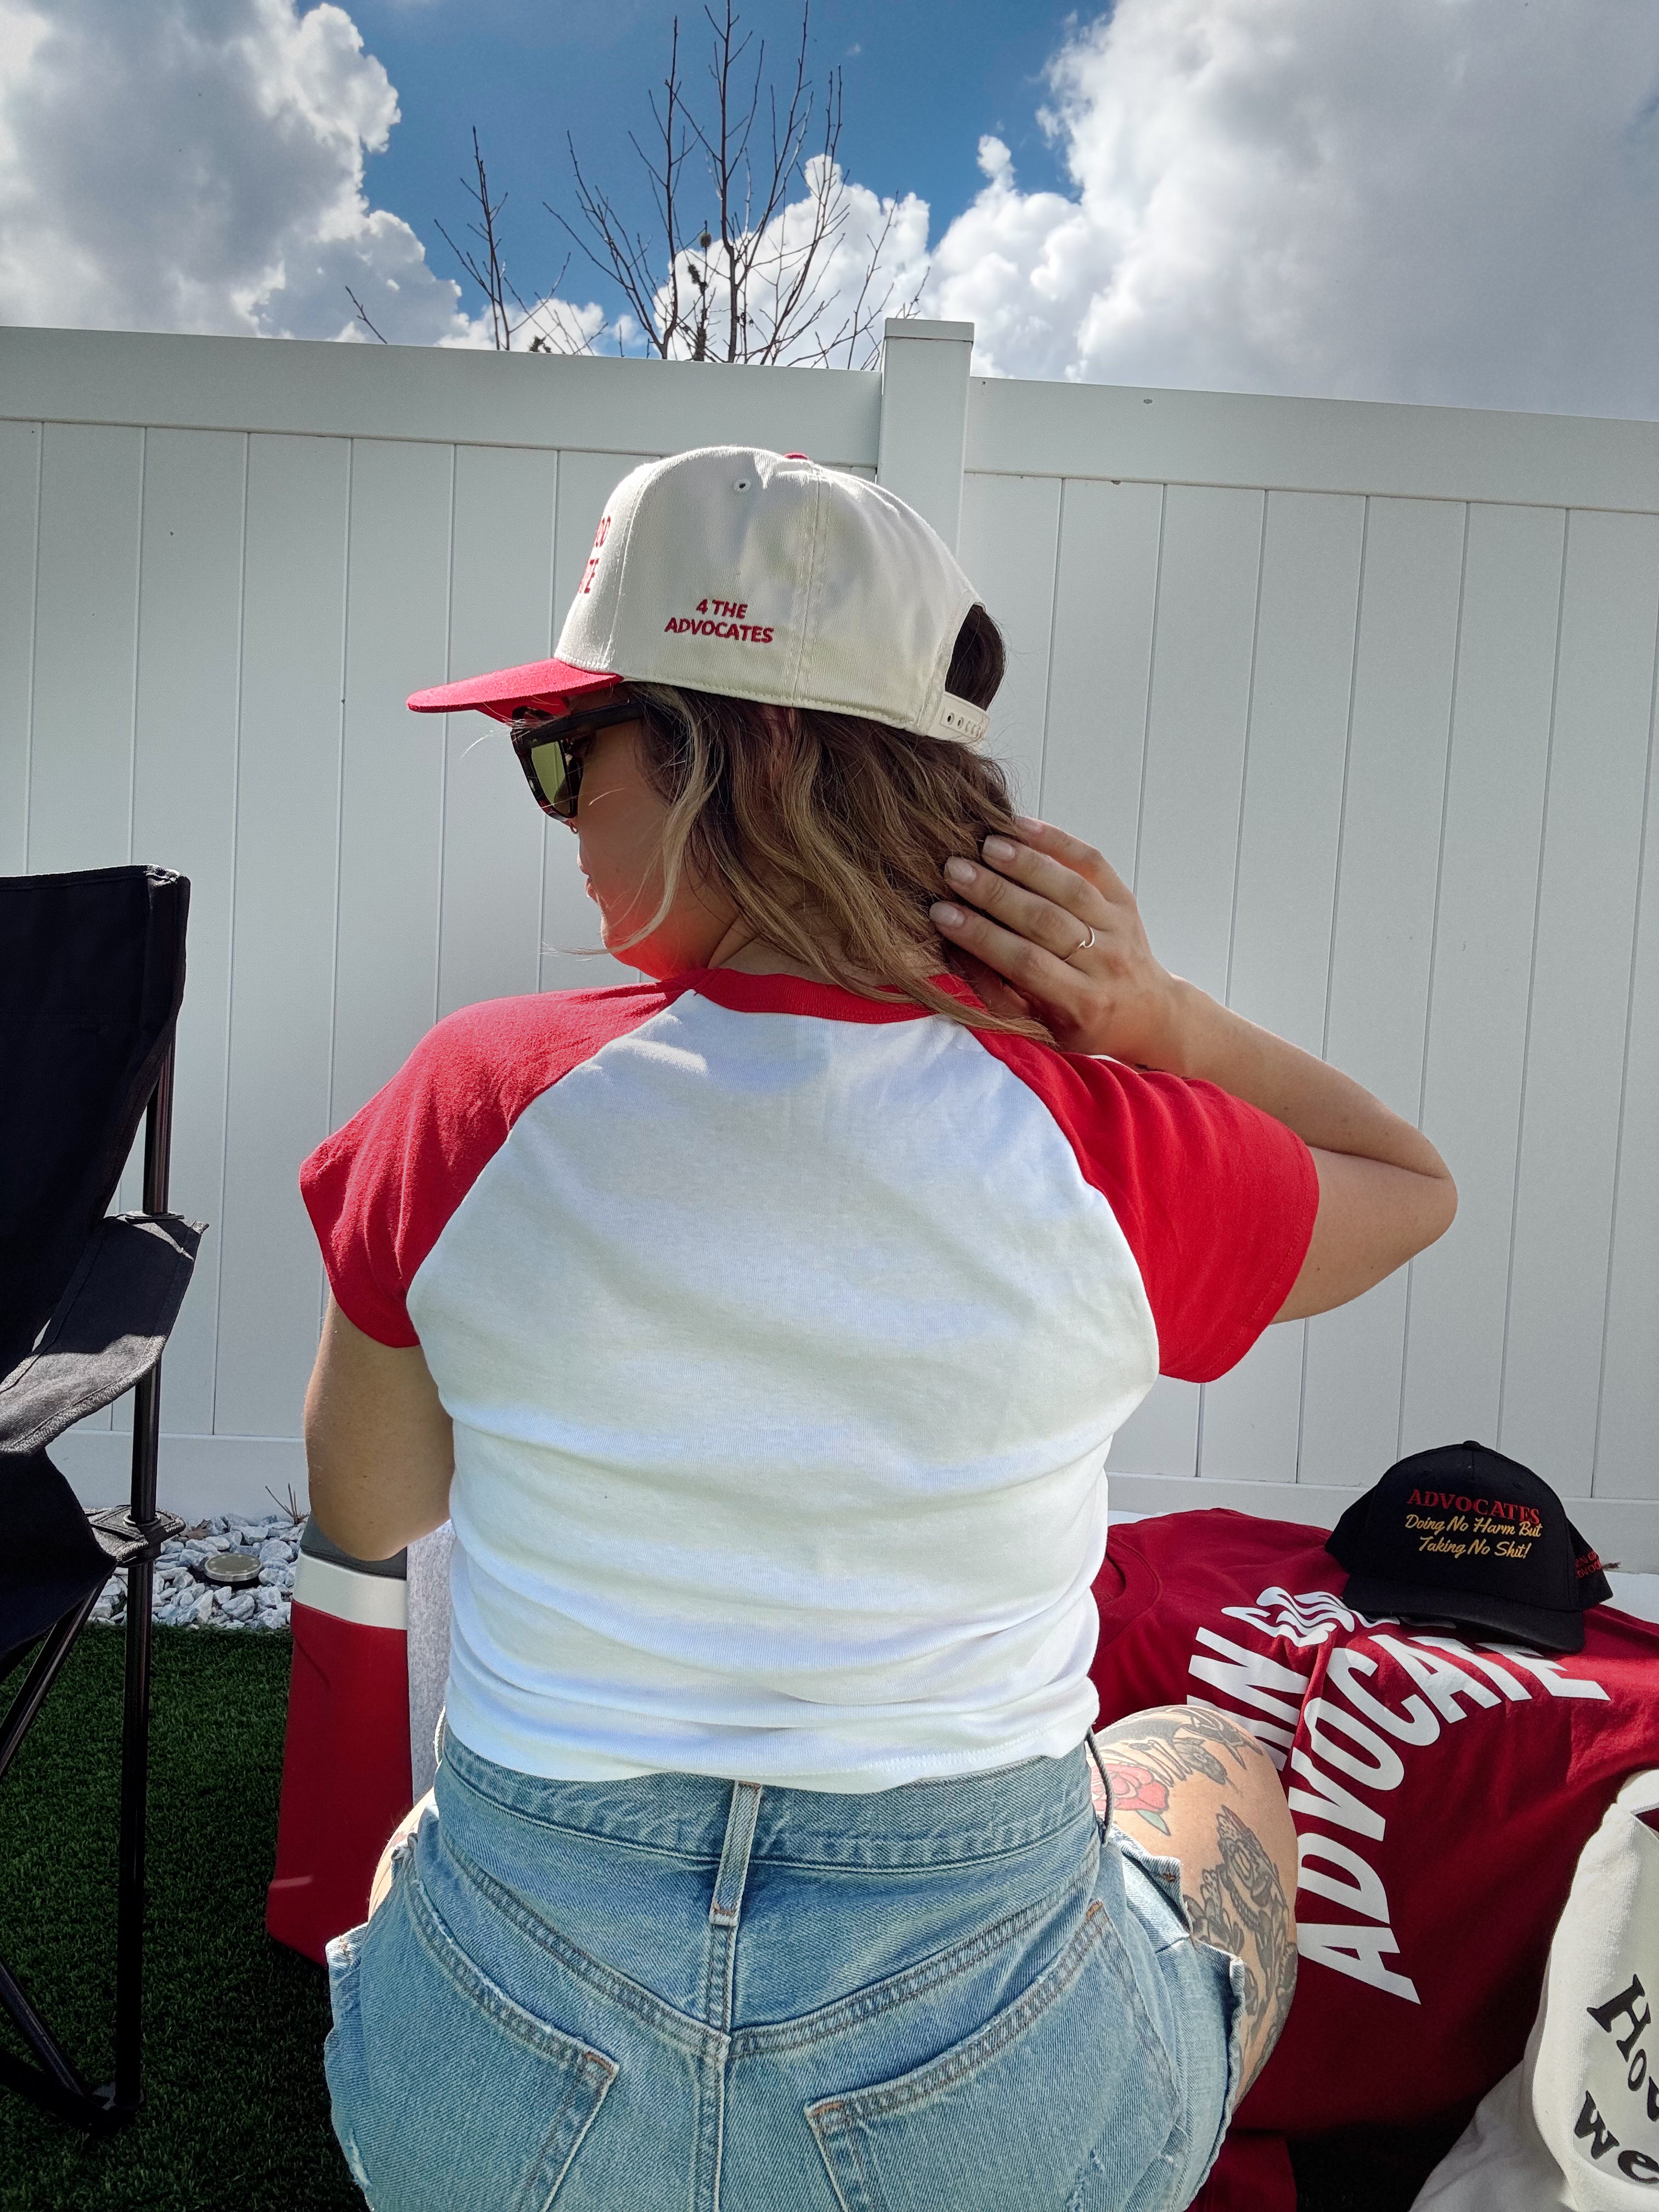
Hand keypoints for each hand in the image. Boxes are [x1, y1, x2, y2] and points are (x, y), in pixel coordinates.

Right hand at [930, 818, 1187, 1064]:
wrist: (1146, 1010)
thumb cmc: (1081, 1023)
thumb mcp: (1040, 1027)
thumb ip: (999, 993)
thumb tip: (953, 949)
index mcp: (1081, 1003)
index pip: (1026, 963)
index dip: (982, 937)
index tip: (943, 915)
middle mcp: (1106, 964)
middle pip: (1046, 921)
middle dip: (995, 894)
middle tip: (954, 871)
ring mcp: (1119, 928)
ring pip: (1069, 889)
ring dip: (1025, 863)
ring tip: (985, 845)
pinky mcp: (1125, 900)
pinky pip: (1093, 863)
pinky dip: (1058, 841)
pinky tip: (1022, 826)